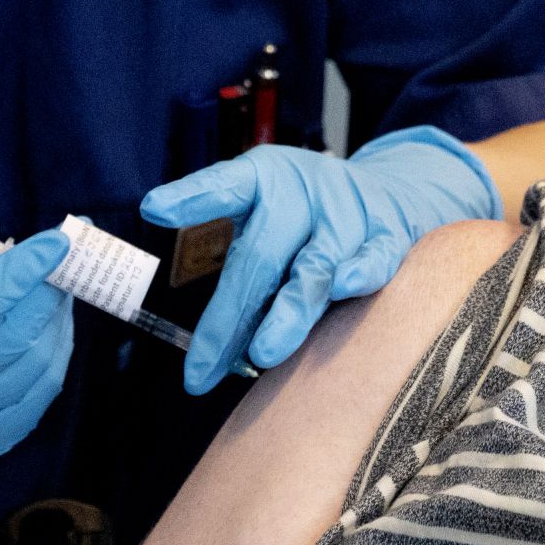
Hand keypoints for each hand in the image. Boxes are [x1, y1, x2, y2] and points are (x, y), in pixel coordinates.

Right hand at [0, 157, 73, 473]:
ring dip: (56, 324)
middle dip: (45, 296)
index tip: (56, 241)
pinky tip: (49, 325)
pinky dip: (55, 355)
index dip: (15, 278)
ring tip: (58, 288)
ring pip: (30, 372)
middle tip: (66, 261)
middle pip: (5, 346)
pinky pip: (37, 397)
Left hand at [140, 126, 499, 393]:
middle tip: (203, 366)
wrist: (390, 190)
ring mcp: (347, 215)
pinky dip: (361, 273)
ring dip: (289, 311)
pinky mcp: (386, 236)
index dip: (191, 197)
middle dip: (231, 316)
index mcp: (264, 178)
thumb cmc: (306, 210)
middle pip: (261, 255)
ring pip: (315, 267)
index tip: (155, 210)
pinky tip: (343, 288)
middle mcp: (303, 194)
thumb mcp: (260, 202)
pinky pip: (376, 259)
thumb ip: (219, 227)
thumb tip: (170, 247)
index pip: (225, 186)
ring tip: (262, 353)